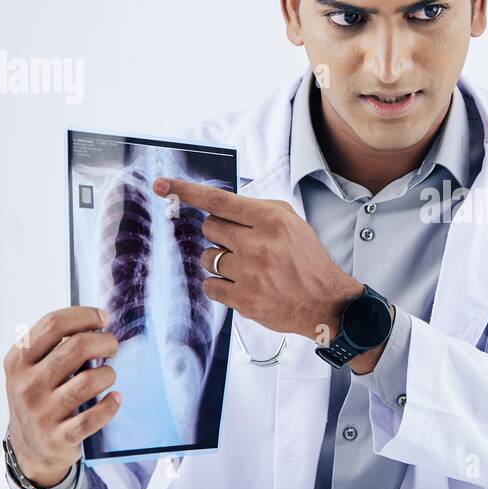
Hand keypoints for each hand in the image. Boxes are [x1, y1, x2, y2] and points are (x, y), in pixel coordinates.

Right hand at [3, 306, 120, 486]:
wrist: (29, 450)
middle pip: (76, 347)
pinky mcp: (58, 437)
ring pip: (88, 381)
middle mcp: (27, 385)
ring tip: (108, 375)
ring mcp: (41, 413)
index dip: (84, 316)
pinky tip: (114, 398)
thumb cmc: (38, 399)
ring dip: (107, 374)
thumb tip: (96, 321)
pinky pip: (93, 417)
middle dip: (103, 341)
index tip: (102, 318)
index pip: (53, 324)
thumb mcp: (30, 369)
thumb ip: (52, 346)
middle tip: (112, 345)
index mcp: (18, 361)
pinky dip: (110, 405)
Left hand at [151, 177, 386, 371]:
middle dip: (220, 235)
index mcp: (271, 219)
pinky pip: (210, 286)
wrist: (324, 302)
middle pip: (210, 229)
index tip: (162, 185)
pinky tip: (241, 286)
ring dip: (220, 262)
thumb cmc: (308, 261)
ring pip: (208, 258)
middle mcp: (258, 243)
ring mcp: (249, 272)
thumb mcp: (291, 224)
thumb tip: (222, 206)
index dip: (186, 192)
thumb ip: (257, 212)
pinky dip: (220, 286)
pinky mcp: (243, 299)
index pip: (219, 201)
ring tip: (246, 270)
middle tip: (240, 245)